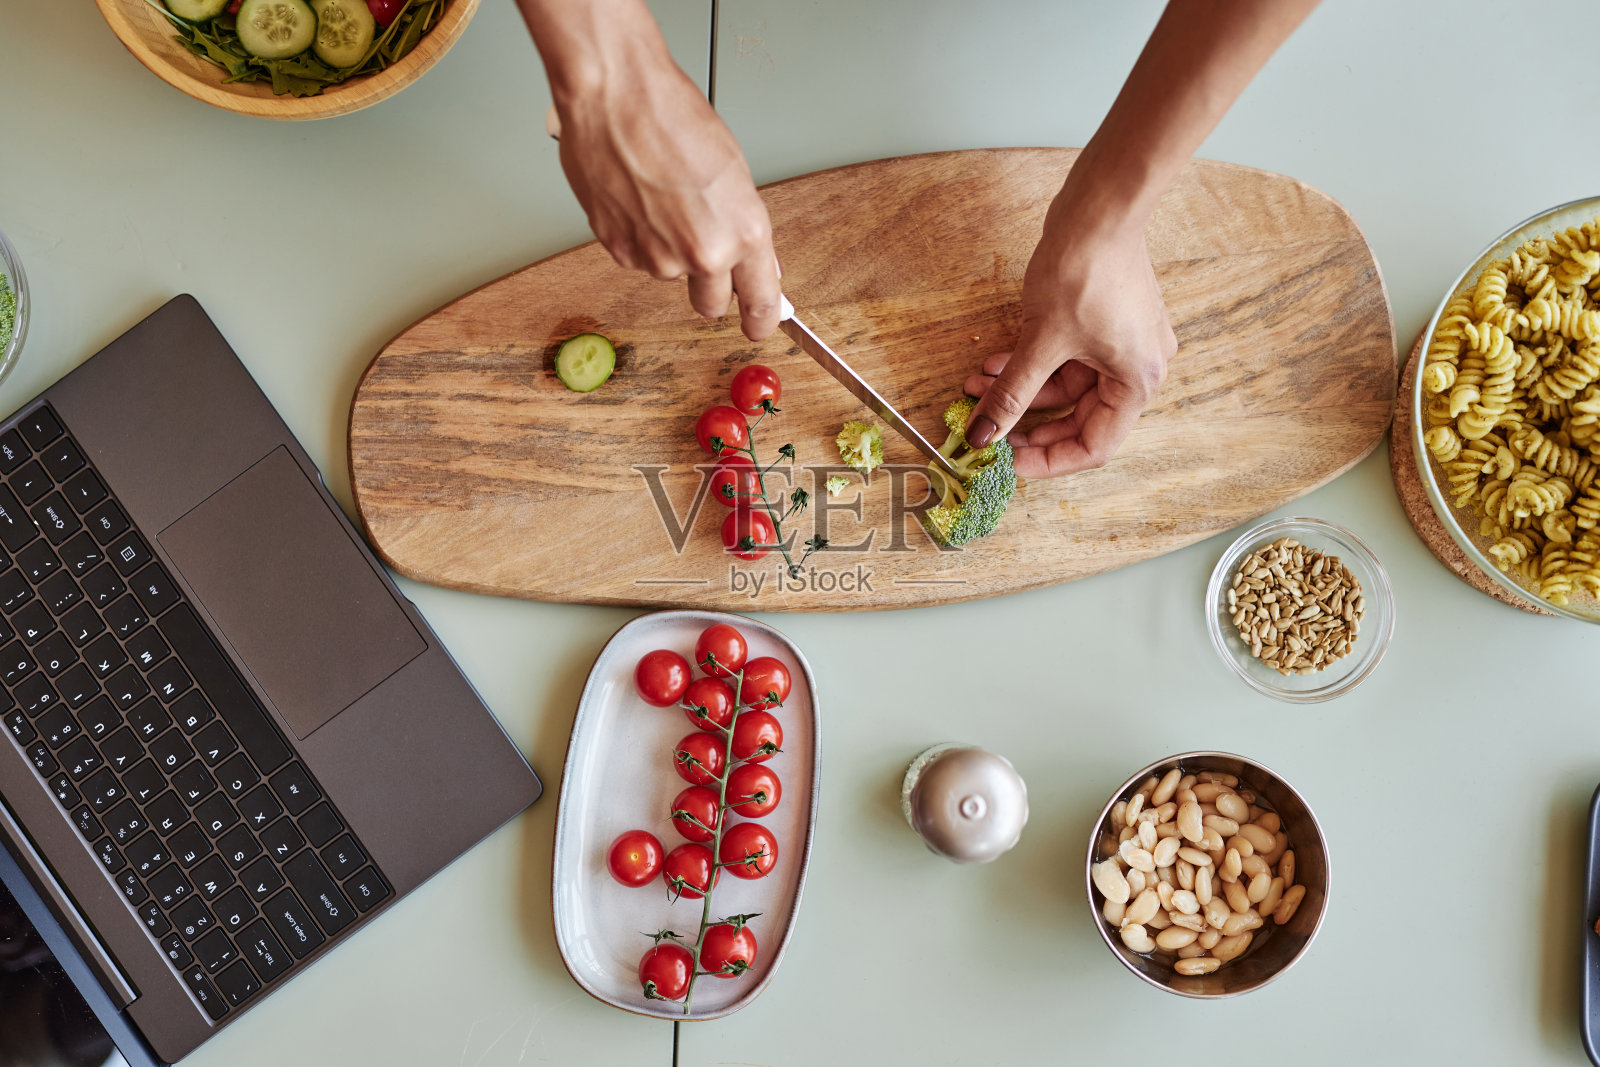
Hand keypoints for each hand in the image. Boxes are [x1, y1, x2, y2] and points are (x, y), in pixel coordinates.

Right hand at [550, 48, 780, 340]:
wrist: (614, 95)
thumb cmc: (672, 116)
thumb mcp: (733, 171)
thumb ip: (742, 225)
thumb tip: (753, 257)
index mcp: (743, 233)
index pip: (761, 301)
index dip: (762, 320)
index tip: (761, 326)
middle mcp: (703, 253)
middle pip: (711, 303)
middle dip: (710, 285)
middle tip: (700, 243)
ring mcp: (657, 257)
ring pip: (669, 274)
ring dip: (667, 249)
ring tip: (660, 197)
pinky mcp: (619, 251)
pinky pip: (636, 257)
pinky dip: (637, 236)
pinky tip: (636, 197)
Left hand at [963, 195, 1175, 477]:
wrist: (1099, 208)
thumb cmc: (1086, 268)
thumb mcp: (1041, 341)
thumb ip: (1012, 394)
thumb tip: (984, 435)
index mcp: (1138, 382)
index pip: (1094, 446)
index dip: (1049, 460)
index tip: (1008, 463)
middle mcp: (1139, 368)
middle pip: (1079, 419)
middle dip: (1027, 422)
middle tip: (988, 429)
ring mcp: (1123, 345)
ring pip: (1066, 387)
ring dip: (1021, 389)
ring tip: (977, 387)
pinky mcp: (1104, 324)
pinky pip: (1065, 360)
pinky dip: (1031, 364)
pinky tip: (994, 363)